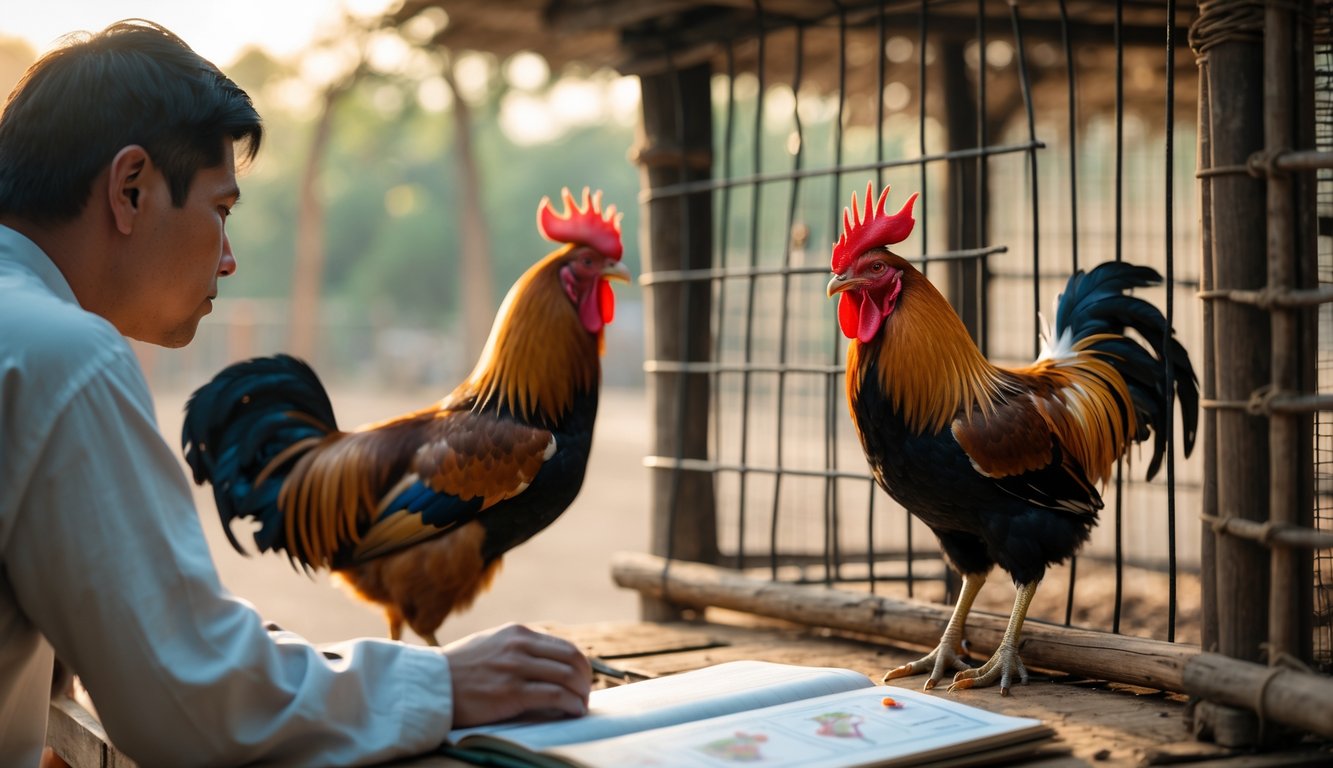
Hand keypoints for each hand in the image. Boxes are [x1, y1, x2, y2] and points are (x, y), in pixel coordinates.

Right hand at [443, 623, 591, 727]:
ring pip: (567, 676)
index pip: (564, 646)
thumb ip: (519, 648)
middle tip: (585, 694)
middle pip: (572, 659)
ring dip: (581, 694)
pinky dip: (571, 704)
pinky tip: (574, 711)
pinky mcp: (511, 692)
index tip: (581, 680)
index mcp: (518, 633)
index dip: (580, 665)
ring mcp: (515, 668)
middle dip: (585, 679)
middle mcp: (519, 646)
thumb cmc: (461, 669)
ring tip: (580, 705)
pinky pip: (554, 696)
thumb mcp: (492, 644)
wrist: (431, 684)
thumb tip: (549, 662)